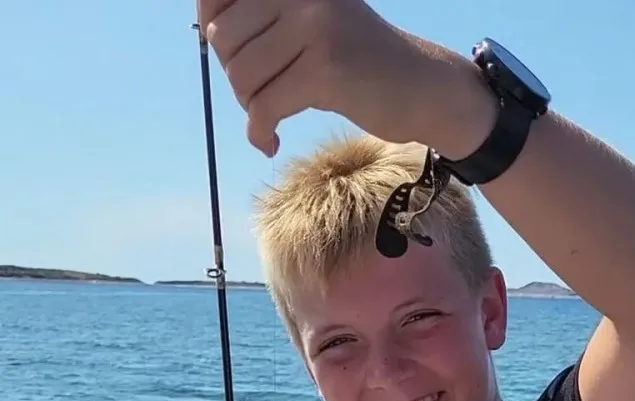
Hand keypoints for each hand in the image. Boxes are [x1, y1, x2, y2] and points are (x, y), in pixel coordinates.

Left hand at [197, 0, 491, 158]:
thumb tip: (206, 30)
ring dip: (250, 107)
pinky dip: (260, 132)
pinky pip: (265, 107)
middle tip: (263, 94)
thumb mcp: (311, 19)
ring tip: (272, 115)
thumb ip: (265, 16)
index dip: (213, 31)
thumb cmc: (360, 60)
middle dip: (235, 76)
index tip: (235, 57)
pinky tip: (271, 142)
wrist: (421, 86)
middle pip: (223, 39)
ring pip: (241, 76)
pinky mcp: (325, 70)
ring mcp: (314, 27)